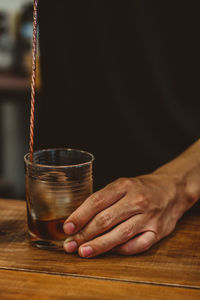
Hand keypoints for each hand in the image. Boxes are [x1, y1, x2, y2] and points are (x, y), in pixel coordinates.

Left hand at [63, 172, 190, 257]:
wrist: (171, 190)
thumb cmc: (140, 189)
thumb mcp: (122, 185)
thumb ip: (103, 199)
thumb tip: (79, 220)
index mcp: (124, 186)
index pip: (97, 201)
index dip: (79, 216)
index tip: (67, 228)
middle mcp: (136, 201)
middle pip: (105, 220)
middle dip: (84, 234)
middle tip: (70, 245)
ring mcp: (148, 217)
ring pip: (120, 235)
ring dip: (99, 245)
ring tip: (83, 251)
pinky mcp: (157, 231)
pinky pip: (137, 245)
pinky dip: (121, 250)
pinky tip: (109, 252)